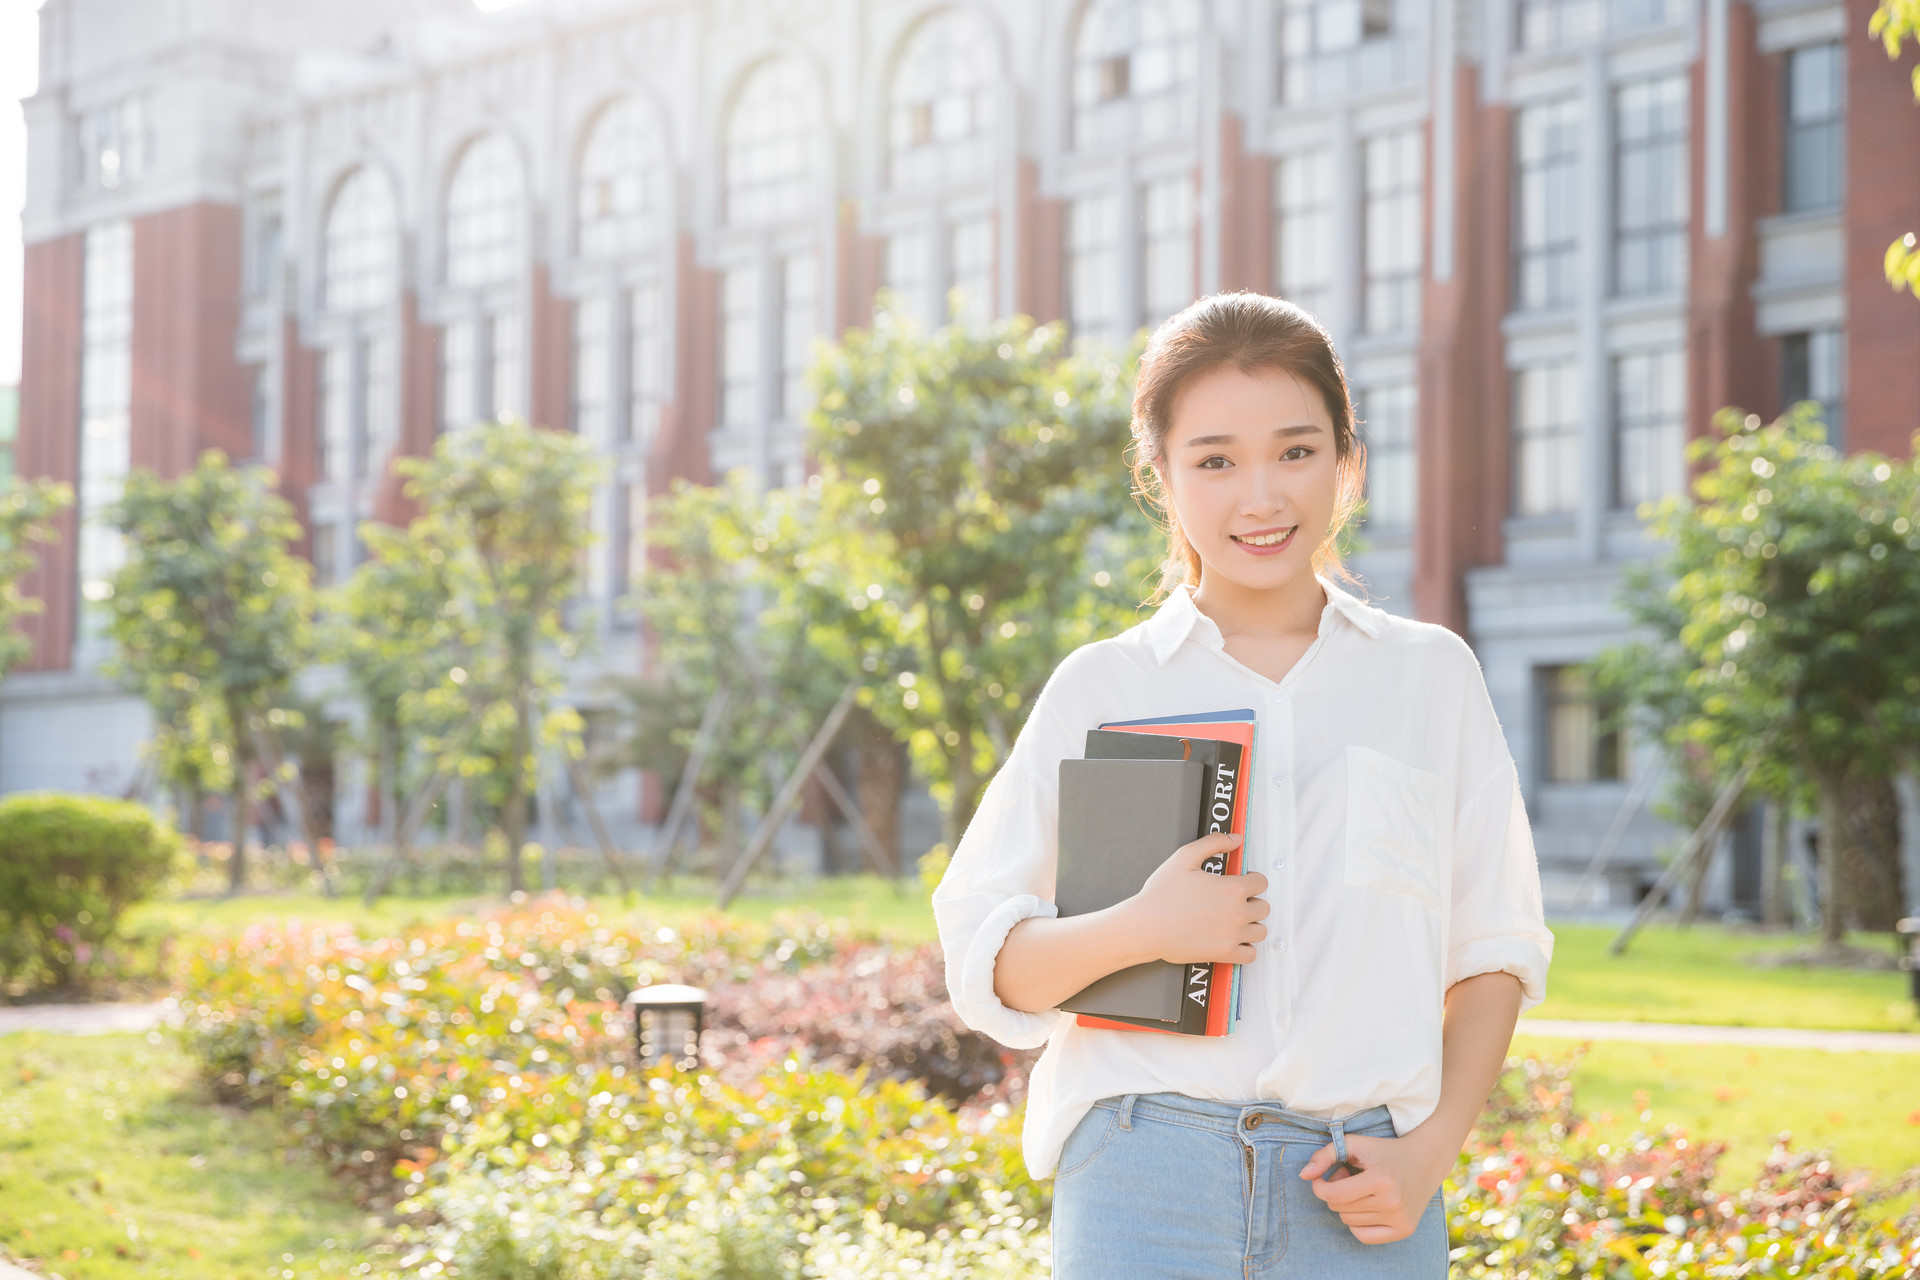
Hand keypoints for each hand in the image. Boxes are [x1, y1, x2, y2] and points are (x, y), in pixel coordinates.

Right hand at [1124, 833, 1267, 965]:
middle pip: (1263, 907)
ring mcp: (1232, 935)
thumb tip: (1235, 839)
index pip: (1261, 883)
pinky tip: (1233, 940)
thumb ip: (1213, 843)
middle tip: (1235, 901)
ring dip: (1251, 925)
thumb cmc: (1161, 894)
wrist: (1145, 926)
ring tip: (1236, 920)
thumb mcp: (1185, 857)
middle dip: (1252, 902)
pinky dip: (1246, 948)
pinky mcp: (1224, 953)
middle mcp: (1237, 912)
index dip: (1252, 879)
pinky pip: (1250, 954)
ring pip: (1260, 931)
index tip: (1242, 882)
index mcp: (1232, 888)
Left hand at [1299, 1131, 1452, 1244]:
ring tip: (1361, 1188)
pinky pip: (1364, 1236)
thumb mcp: (1353, 1144)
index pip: (1334, 1196)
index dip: (1320, 1187)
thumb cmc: (1382, 1151)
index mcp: (1381, 1179)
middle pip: (1340, 1209)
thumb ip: (1325, 1155)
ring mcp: (1400, 1219)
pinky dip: (1357, 1223)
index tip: (1322, 1177)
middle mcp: (1393, 1202)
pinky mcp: (1404, 1230)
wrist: (1424, 1161)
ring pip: (1349, 1221)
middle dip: (1336, 1192)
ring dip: (1348, 1205)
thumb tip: (1303, 1175)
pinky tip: (1366, 1205)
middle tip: (1350, 1177)